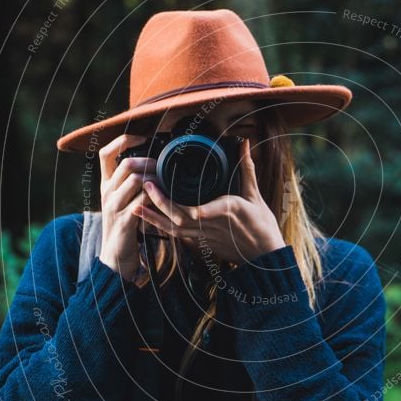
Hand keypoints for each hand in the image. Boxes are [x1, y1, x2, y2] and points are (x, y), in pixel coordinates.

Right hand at [97, 133, 157, 280]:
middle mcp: (106, 192)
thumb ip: (130, 182)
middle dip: (150, 162)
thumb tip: (150, 162)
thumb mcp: (122, 200)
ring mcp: (114, 206)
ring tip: (168, 183)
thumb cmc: (125, 225)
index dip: (123, 141)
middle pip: (126, 164)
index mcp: (105, 184)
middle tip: (164, 167)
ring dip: (156, 179)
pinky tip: (166, 198)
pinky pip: (143, 200)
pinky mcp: (125, 220)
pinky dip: (157, 196)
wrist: (115, 256)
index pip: (105, 153)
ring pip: (136, 179)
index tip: (142, 138)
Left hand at [133, 138, 285, 264]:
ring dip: (155, 218)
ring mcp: (206, 236)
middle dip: (162, 203)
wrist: (263, 256)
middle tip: (147, 185)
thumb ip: (246, 168)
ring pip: (176, 229)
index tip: (179, 197)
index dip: (192, 207)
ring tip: (137, 206)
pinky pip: (177, 235)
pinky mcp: (202, 242)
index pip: (208, 210)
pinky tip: (147, 219)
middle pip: (182, 218)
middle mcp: (213, 225)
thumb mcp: (256, 196)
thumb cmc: (262, 226)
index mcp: (229, 211)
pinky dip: (161, 226)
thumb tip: (243, 144)